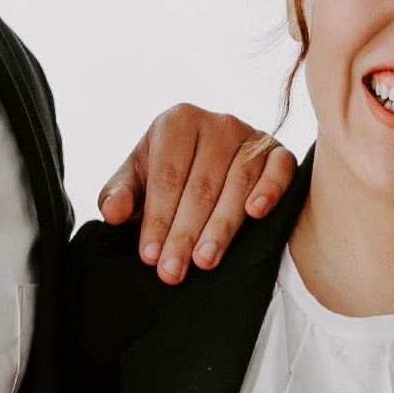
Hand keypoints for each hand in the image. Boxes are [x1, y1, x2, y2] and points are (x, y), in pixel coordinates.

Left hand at [99, 107, 297, 282]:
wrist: (205, 162)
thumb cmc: (167, 174)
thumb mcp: (136, 180)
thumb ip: (118, 194)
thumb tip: (113, 212)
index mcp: (177, 122)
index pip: (167, 176)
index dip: (158, 219)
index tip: (150, 256)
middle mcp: (217, 123)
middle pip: (201, 185)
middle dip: (185, 233)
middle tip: (173, 271)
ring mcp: (251, 135)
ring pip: (237, 184)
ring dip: (221, 226)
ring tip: (205, 261)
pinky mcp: (279, 152)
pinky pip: (279, 169)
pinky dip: (270, 190)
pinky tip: (256, 213)